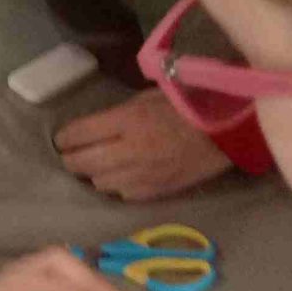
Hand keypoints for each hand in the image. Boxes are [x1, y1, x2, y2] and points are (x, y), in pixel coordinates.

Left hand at [56, 89, 236, 198]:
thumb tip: (96, 127)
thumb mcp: (151, 96)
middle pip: (82, 163)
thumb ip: (120, 113)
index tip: (63, 139)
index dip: (65, 138)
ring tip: (97, 166)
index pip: (78, 134)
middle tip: (70, 155)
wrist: (228, 133)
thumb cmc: (190, 105)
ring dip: (94, 174)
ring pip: (99, 183)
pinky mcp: (155, 192)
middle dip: (71, 160)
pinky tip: (121, 176)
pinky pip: (122, 194)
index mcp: (127, 121)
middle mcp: (129, 152)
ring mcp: (142, 176)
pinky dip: (116, 186)